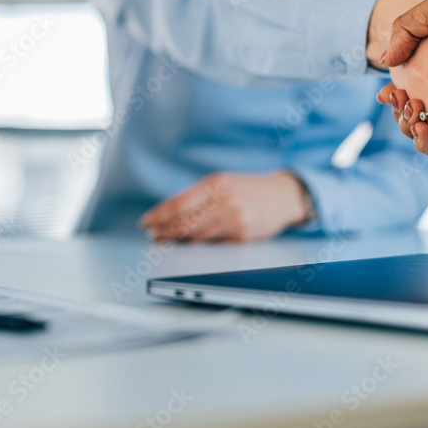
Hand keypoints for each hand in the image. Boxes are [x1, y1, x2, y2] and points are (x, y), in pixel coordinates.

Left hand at [139, 171, 308, 242]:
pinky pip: (212, 244)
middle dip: (164, 231)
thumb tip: (169, 214)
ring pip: (196, 235)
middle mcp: (224, 200)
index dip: (158, 216)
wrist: (282, 196)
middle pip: (184, 221)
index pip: (178, 203)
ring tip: (166, 241)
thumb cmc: (247, 189)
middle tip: (153, 236)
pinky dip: (197, 245)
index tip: (146, 223)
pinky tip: (189, 245)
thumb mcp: (222, 182)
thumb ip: (198, 195)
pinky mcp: (242, 236)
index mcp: (215, 184)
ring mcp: (234, 219)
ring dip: (177, 240)